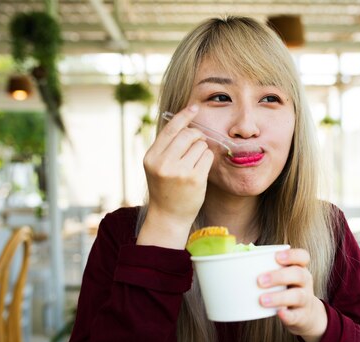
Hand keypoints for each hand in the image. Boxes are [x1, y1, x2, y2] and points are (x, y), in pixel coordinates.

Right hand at [138, 105, 213, 248]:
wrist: (168, 216)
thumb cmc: (165, 188)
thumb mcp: (157, 166)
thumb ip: (167, 146)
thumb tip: (186, 122)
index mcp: (151, 156)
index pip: (170, 128)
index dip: (184, 115)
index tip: (195, 107)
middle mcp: (163, 163)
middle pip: (188, 134)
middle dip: (197, 136)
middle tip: (198, 143)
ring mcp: (179, 171)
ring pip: (200, 145)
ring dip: (202, 150)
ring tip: (195, 163)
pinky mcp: (194, 178)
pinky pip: (208, 157)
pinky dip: (207, 160)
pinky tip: (200, 170)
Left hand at [258, 248, 327, 341]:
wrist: (306, 316)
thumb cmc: (285, 290)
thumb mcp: (282, 277)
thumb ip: (264, 269)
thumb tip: (229, 262)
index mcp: (299, 268)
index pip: (302, 256)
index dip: (292, 255)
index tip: (277, 257)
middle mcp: (305, 282)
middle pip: (298, 274)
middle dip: (278, 276)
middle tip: (259, 281)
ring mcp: (305, 300)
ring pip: (297, 296)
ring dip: (279, 297)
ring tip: (262, 300)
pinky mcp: (302, 316)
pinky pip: (296, 316)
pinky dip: (287, 315)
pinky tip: (279, 313)